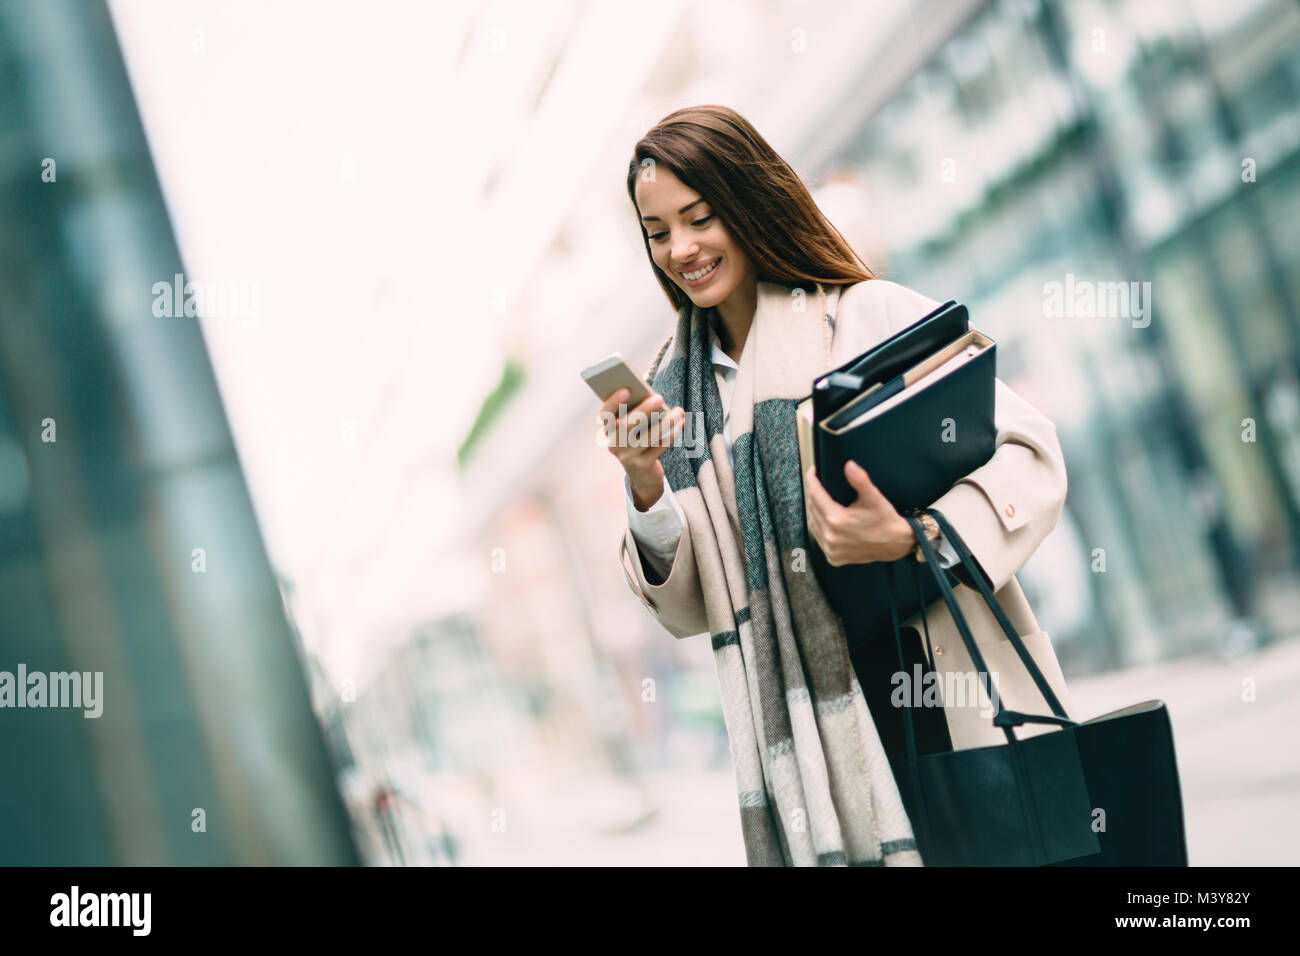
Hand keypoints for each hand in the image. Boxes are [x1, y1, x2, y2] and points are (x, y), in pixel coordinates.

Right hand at [597, 387, 684, 504]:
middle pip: (627, 425)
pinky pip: (659, 447)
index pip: (605, 415)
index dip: (613, 402)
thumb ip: (636, 413)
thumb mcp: (632, 429)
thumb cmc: (637, 441)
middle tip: (659, 397)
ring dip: (665, 423)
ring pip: (648, 437)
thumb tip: (655, 398)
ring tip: (678, 412)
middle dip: (644, 409)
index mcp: (606, 431)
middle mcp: (613, 445)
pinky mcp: (642, 466)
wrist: (642, 475)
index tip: (626, 389)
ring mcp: (627, 457)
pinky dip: (670, 435)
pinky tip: (679, 425)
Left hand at [805, 461, 915, 564]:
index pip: (815, 495)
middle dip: (813, 493)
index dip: (812, 480)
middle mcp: (831, 537)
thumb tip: (849, 465)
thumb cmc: (885, 520)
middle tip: (818, 483)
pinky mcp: (833, 558)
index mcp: (837, 520)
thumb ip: (860, 480)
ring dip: (813, 510)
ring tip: (819, 498)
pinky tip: (823, 518)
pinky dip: (818, 527)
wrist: (896, 543)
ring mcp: (831, 549)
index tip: (813, 471)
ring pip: (812, 524)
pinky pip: (818, 538)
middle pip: (812, 509)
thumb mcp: (874, 497)